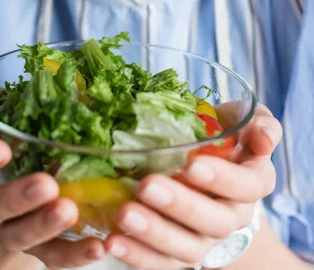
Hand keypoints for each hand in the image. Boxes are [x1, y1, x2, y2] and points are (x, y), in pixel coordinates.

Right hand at [0, 92, 105, 268]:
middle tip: (46, 184)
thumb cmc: (20, 137)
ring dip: (42, 226)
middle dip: (16, 197)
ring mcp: (12, 227)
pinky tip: (98, 245)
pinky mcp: (40, 247)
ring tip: (70, 212)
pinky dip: (74, 254)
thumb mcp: (5, 113)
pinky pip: (53, 256)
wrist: (28, 183)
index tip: (1, 149)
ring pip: (18, 236)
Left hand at [104, 103, 281, 268]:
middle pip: (215, 222)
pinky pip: (161, 262)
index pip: (246, 186)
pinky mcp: (178, 253)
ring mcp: (205, 239)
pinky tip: (114, 242)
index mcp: (253, 181)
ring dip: (155, 234)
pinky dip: (138, 255)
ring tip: (124, 215)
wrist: (210, 167)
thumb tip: (264, 139)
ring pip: (187, 248)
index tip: (191, 165)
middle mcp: (233, 215)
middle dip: (180, 205)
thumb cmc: (225, 135)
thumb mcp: (244, 121)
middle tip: (146, 186)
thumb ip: (260, 124)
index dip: (221, 179)